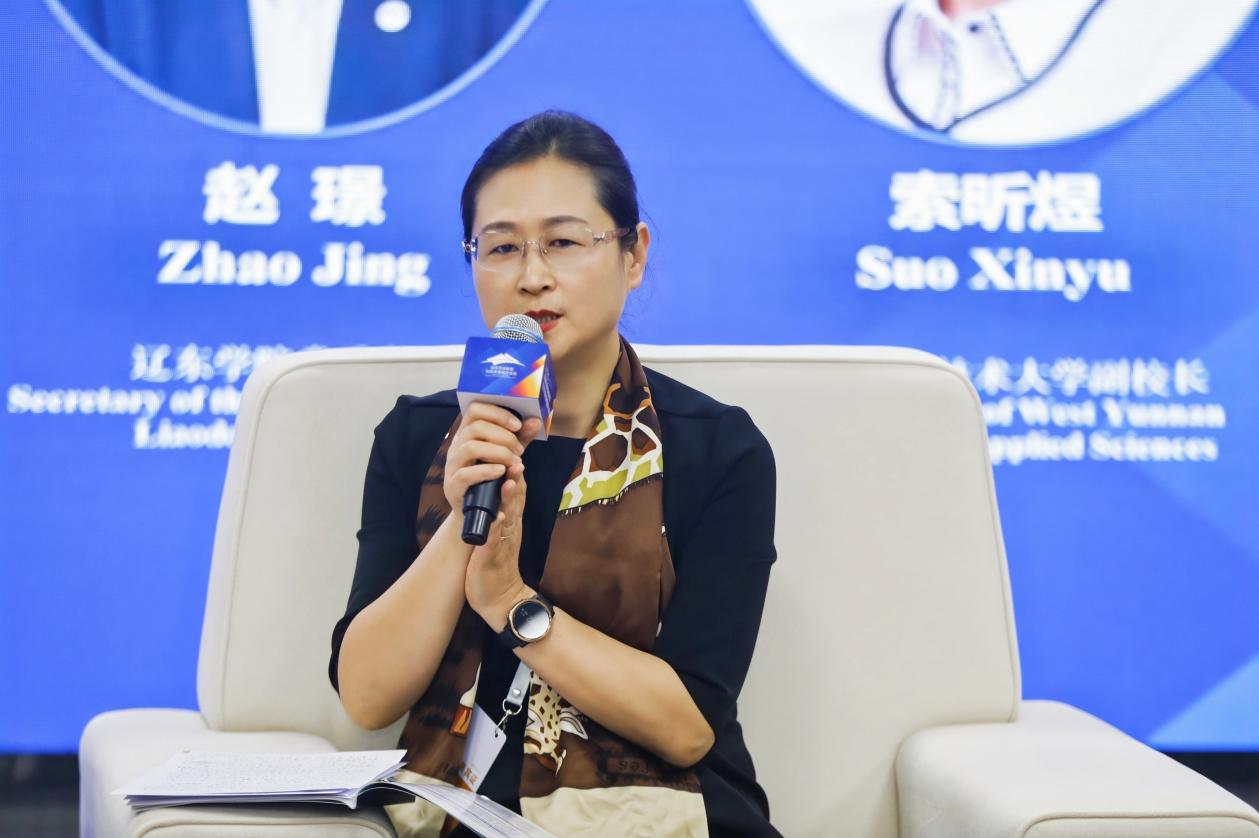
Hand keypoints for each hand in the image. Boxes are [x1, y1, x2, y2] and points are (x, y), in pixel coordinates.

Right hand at [442, 402, 530, 516]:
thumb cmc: (492, 478)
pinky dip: (487, 471)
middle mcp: (457, 445)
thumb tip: (536, 422)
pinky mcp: (453, 486)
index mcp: (468, 433)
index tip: (518, 425)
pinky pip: (466, 474)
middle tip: (519, 452)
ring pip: (470, 447)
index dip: (498, 413)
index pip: (475, 409)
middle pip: (476, 427)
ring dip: (498, 453)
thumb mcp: (508, 456)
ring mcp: (452, 465)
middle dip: (504, 437)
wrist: (478, 511)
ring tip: (514, 463)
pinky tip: (501, 472)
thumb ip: (520, 440)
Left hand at [465, 458, 535, 631]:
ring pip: (508, 519)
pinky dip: (495, 530)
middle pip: (517, 502)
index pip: (517, 494)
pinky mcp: (492, 560)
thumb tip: (503, 486)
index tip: (514, 454)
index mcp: (511, 522)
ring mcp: (503, 545)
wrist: (502, 599)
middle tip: (517, 460)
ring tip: (508, 483)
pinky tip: (495, 519)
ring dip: (509, 501)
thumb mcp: (502, 533)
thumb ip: (503, 510)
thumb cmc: (498, 564)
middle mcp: (510, 530)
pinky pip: (495, 543)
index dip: (516, 474)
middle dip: (516, 480)